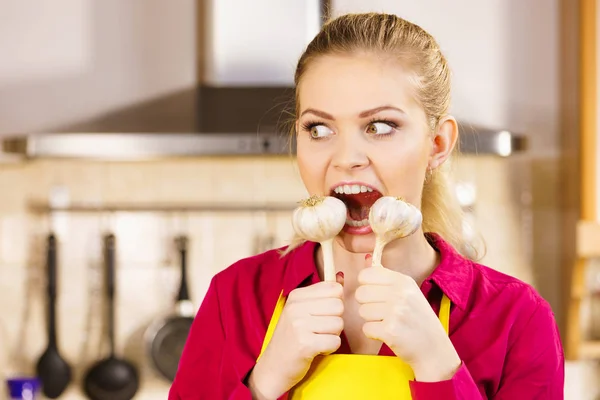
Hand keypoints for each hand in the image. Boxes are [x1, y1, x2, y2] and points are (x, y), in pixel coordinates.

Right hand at [248, 279, 343, 398]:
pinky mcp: (304, 344)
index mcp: (296, 295)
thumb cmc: (292, 337)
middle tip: (320, 329)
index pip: (334, 288)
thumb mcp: (303, 310)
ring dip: (332, 335)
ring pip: (338, 324)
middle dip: (335, 320)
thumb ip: (323, 293)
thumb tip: (341, 276)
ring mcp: (299, 325)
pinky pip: (335, 341)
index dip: (335, 302)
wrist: (274, 366)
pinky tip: (316, 349)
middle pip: (339, 306)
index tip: (322, 313)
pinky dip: (330, 348)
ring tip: (317, 339)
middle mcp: (296, 307)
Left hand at [355, 255, 460, 381]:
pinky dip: (374, 334)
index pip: (366, 275)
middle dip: (367, 305)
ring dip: (371, 320)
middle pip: (360, 293)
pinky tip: (388, 333)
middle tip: (382, 313)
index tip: (376, 295)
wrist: (434, 348)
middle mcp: (400, 293)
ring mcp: (395, 312)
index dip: (366, 286)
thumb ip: (385, 277)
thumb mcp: (408, 292)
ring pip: (362, 311)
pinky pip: (366, 328)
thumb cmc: (418, 319)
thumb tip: (365, 260)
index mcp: (403, 281)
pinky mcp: (390, 330)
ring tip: (388, 323)